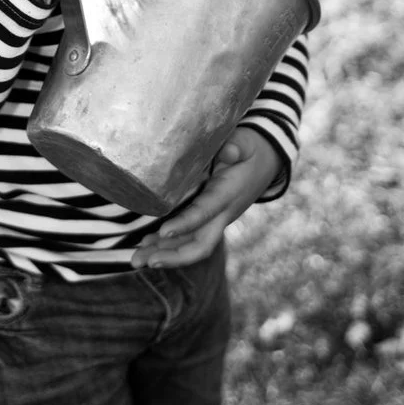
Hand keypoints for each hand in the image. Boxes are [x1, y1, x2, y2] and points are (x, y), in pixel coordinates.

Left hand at [131, 129, 280, 269]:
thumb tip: (228, 151)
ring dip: (164, 254)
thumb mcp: (246, 143)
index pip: (206, 212)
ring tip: (136, 260)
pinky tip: (145, 247)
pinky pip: (188, 237)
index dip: (186, 223)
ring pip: (191, 245)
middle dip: (173, 256)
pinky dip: (167, 244)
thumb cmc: (250, 150)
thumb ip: (237, 146)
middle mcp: (222, 213)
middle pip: (200, 244)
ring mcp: (215, 219)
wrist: (267, 162)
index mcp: (228, 194)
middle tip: (145, 261)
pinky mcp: (208, 219)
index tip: (163, 231)